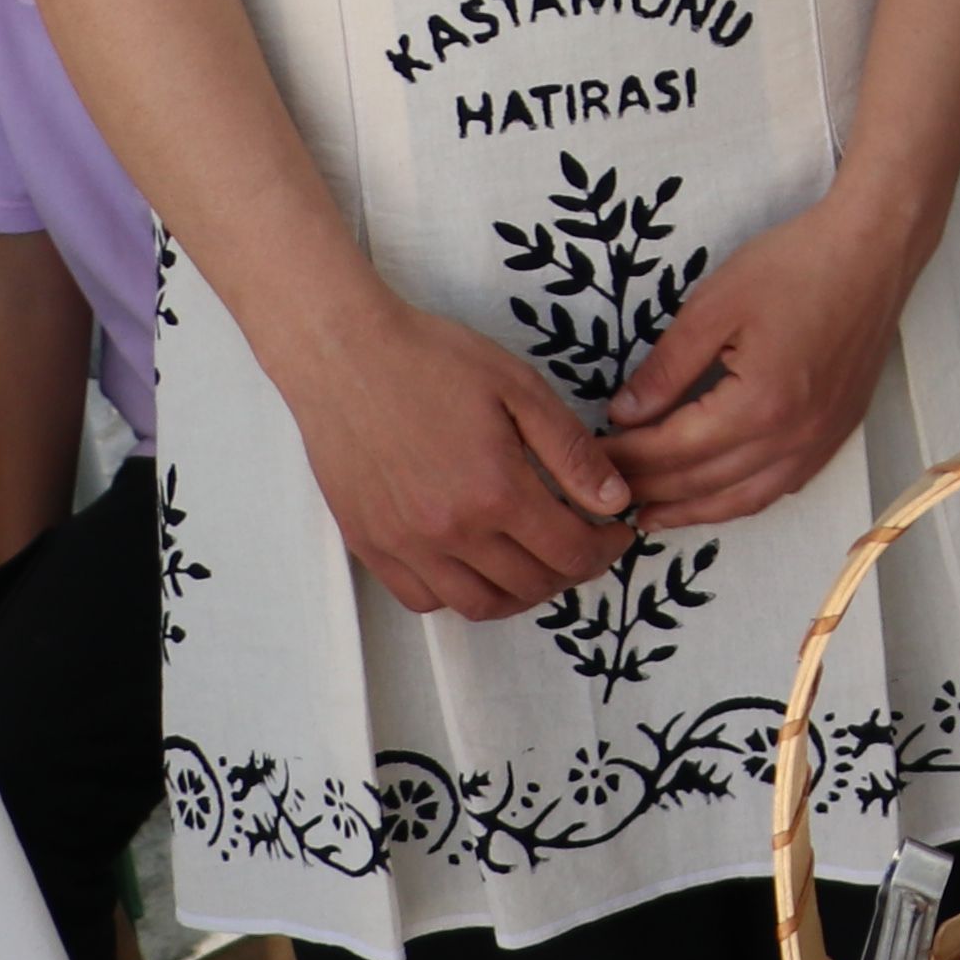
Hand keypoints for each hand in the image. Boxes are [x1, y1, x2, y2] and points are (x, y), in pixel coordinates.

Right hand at [291, 289, 634, 619]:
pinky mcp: (370, 545)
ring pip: (479, 605)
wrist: (343, 355)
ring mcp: (405, 545)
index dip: (606, 549)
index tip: (616, 529)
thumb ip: (571, 451)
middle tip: (583, 542)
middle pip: (531, 586)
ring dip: (520, 593)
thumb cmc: (432, 361)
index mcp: (496, 492)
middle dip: (572, 570)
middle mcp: (451, 531)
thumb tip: (614, 500)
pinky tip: (475, 563)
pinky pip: (423, 598)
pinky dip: (459, 594)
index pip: (571, 553)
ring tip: (535, 560)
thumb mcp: (520, 389)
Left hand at [604, 190, 926, 532]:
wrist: (874, 251)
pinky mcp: (836, 433)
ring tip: (652, 515)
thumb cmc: (797, 265)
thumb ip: (666, 367)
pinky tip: (717, 496)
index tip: (588, 454)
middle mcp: (792, 436)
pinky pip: (781, 487)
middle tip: (606, 488)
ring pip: (744, 499)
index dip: (625, 456)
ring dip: (693, 511)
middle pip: (703, 482)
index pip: (673, 449)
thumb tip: (626, 413)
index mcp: (758, 404)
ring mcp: (819, 440)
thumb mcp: (713, 306)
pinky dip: (740, 500)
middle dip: (648, 488)